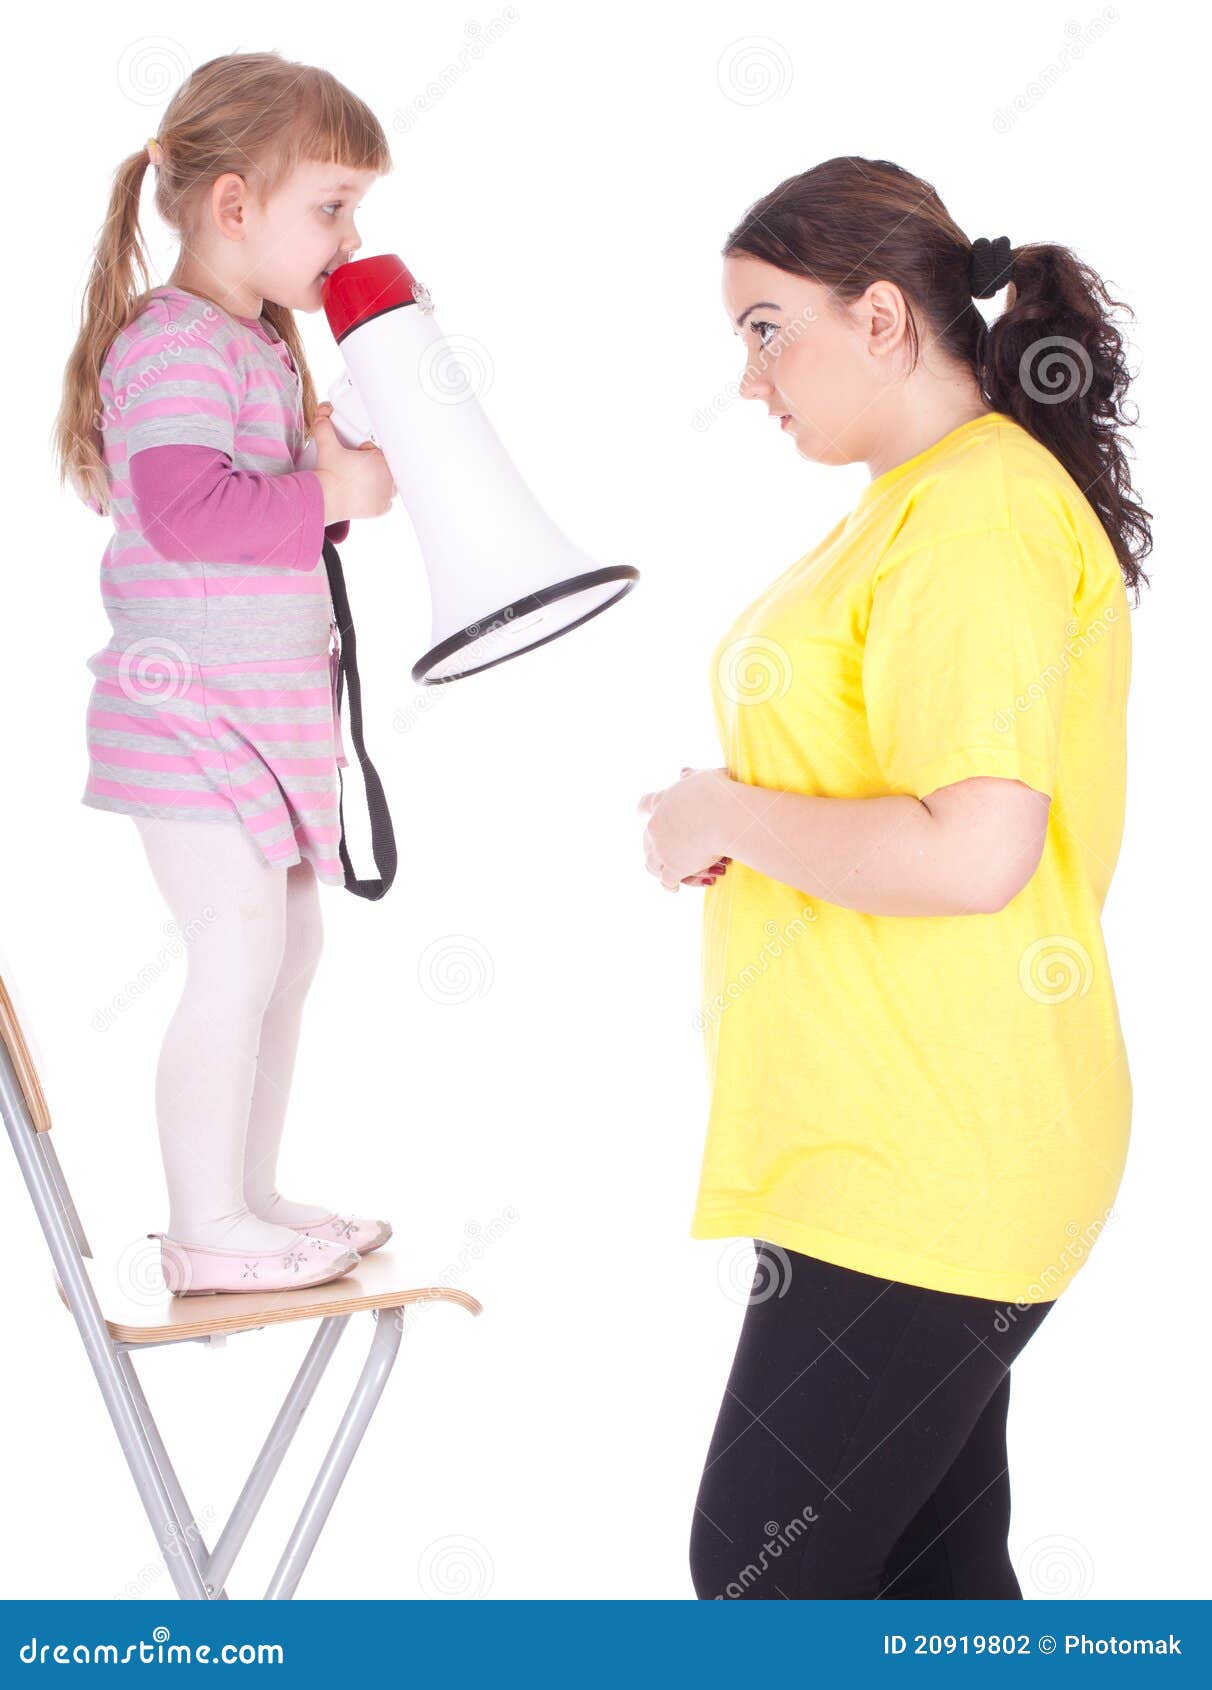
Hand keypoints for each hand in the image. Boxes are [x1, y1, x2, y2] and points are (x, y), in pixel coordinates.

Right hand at [312, 402, 394, 519]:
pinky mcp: (382, 509)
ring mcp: (386, 495)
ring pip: (389, 483)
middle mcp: (389, 480)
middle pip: (386, 467)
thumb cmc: (329, 475)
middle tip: (358, 465)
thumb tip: (322, 417)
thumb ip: (326, 428)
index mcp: (382, 462)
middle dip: (375, 464)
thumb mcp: (327, 447)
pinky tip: (367, 491)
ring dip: (379, 480)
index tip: (362, 451)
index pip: (382, 451)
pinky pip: (386, 500)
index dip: (371, 450)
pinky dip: (379, 496)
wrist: (326, 499)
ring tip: (362, 477)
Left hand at [638, 765, 731, 891]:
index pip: (645, 804)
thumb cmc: (721, 792)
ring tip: (665, 874)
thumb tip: (682, 771)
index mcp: (663, 801)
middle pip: (646, 837)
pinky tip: (674, 888)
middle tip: (657, 850)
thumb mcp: (704, 777)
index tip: (643, 813)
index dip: (645, 809)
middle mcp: (656, 825)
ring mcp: (663, 848)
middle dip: (652, 844)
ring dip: (658, 868)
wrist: (726, 815)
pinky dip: (670, 885)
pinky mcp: (674, 867)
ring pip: (651, 863)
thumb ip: (691, 777)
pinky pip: (667, 881)